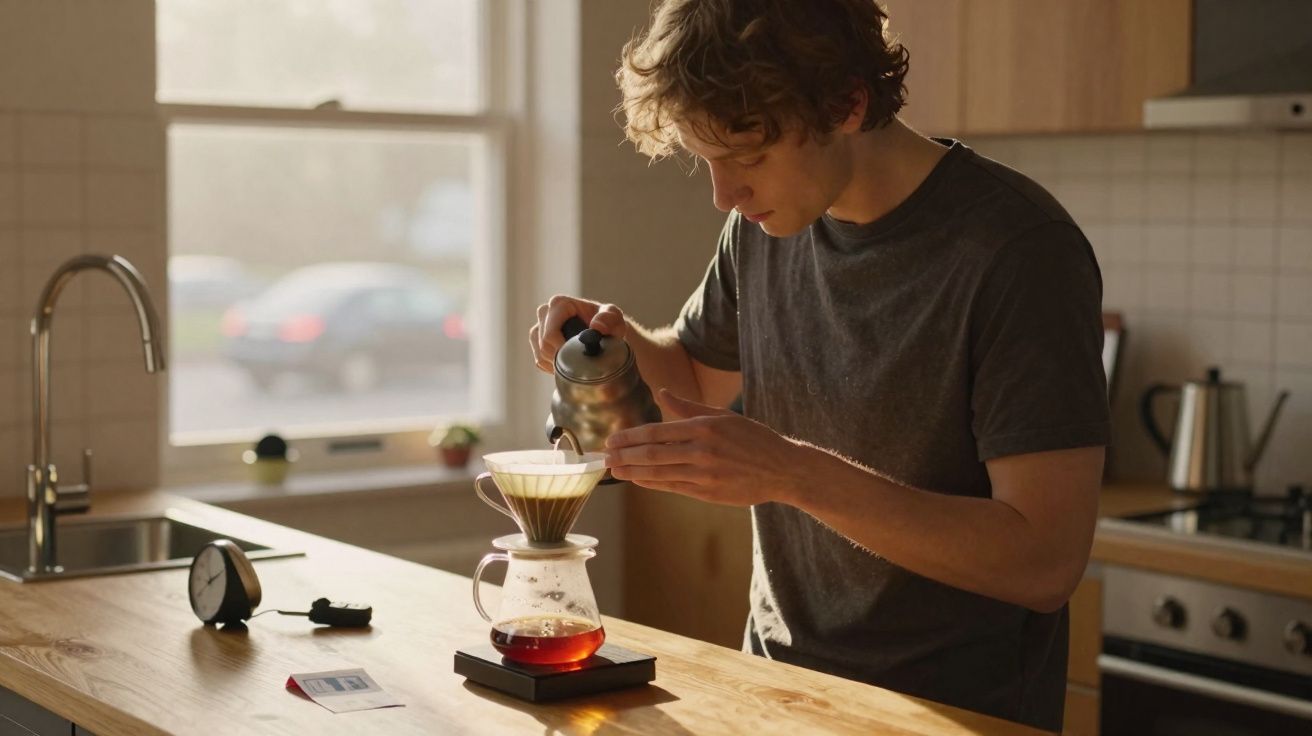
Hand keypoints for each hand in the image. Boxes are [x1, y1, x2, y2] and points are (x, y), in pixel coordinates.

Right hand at [529, 295, 627, 372]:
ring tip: (577, 363)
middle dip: (560, 358)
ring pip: (540, 354)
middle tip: (579, 364)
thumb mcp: (614, 317)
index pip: (550, 332)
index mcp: (559, 304)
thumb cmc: (609, 322)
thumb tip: (596, 327)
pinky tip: (569, 364)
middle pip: (543, 344)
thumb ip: (609, 319)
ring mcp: (539, 328)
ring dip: (557, 364)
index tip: (576, 358)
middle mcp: (545, 313)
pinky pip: (540, 361)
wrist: (606, 333)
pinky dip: (553, 367)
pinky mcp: (538, 343)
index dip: (561, 349)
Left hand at [604, 388, 809, 505]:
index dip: (630, 437)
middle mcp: (702, 450)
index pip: (657, 432)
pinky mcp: (708, 493)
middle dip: (624, 455)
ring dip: (632, 472)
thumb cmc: (753, 439)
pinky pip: (673, 488)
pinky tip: (638, 480)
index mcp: (704, 427)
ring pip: (659, 473)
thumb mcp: (723, 416)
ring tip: (614, 470)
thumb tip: (662, 393)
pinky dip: (652, 484)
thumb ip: (688, 407)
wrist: (782, 469)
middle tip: (604, 457)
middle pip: (652, 454)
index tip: (612, 438)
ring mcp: (705, 474)